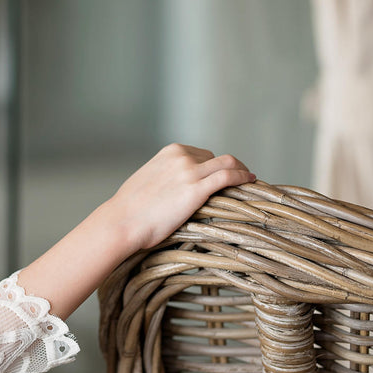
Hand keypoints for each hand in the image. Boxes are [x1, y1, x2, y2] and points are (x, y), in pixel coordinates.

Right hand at [107, 144, 254, 250]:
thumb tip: (175, 187)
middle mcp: (181, 157)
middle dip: (230, 167)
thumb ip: (165, 176)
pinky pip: (227, 177)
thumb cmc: (130, 208)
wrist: (122, 221)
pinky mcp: (196, 190)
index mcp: (169, 152)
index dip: (215, 165)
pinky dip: (242, 177)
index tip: (223, 174)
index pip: (202, 154)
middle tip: (241, 179)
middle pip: (216, 158)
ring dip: (242, 170)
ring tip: (250, 181)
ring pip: (227, 163)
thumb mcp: (148, 179)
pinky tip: (250, 182)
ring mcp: (190, 172)